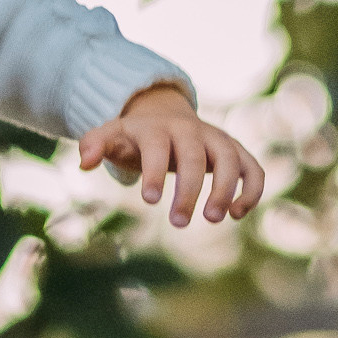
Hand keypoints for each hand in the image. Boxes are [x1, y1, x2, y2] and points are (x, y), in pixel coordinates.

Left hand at [78, 80, 264, 226]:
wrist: (165, 114)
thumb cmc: (136, 136)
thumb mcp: (112, 135)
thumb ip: (95, 143)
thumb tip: (84, 161)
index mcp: (158, 129)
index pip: (158, 148)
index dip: (154, 172)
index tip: (149, 200)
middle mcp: (192, 131)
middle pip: (195, 158)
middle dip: (189, 190)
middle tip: (178, 223)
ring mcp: (217, 139)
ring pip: (230, 160)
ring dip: (226, 190)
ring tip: (214, 219)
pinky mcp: (235, 152)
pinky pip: (252, 168)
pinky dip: (252, 189)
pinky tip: (238, 214)